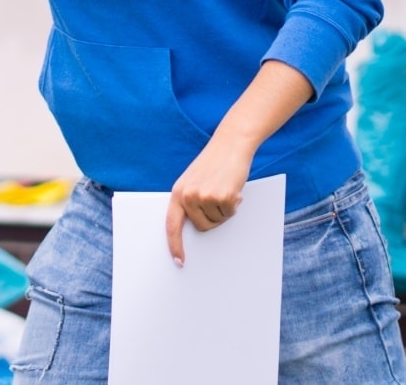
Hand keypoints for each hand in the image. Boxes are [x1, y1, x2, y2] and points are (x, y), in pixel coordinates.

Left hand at [165, 136, 255, 264]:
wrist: (230, 144)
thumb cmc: (213, 164)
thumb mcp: (194, 181)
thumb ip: (190, 201)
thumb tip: (195, 230)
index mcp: (177, 193)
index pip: (171, 225)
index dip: (174, 245)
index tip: (178, 261)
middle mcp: (188, 196)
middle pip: (202, 227)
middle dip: (212, 218)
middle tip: (217, 199)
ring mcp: (205, 197)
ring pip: (218, 221)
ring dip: (224, 209)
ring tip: (223, 188)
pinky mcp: (223, 197)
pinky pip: (230, 213)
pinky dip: (234, 205)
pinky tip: (232, 187)